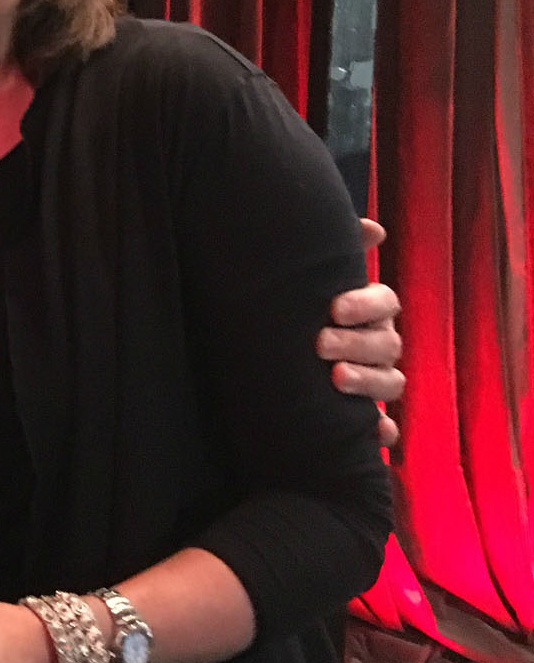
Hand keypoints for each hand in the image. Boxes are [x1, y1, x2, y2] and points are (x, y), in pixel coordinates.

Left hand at [317, 218, 404, 445]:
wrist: (271, 349)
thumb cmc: (299, 305)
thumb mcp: (311, 277)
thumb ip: (338, 248)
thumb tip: (374, 228)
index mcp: (369, 308)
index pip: (385, 302)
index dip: (366, 304)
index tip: (334, 308)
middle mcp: (377, 343)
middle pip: (387, 343)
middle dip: (357, 343)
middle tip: (320, 343)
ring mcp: (374, 378)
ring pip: (391, 382)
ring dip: (369, 382)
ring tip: (336, 379)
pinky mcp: (361, 414)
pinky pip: (385, 428)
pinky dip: (382, 432)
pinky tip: (374, 434)